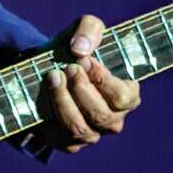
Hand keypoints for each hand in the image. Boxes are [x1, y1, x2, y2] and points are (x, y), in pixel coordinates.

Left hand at [37, 15, 141, 152]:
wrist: (46, 66)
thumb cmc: (75, 49)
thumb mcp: (84, 30)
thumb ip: (90, 29)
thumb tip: (80, 48)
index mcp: (126, 96)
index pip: (123, 97)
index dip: (103, 80)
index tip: (84, 60)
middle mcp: (112, 119)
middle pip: (102, 115)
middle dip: (81, 89)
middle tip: (68, 67)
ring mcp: (91, 134)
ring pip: (80, 128)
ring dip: (64, 100)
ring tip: (53, 76)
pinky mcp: (68, 143)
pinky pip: (60, 136)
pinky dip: (51, 112)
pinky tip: (46, 92)